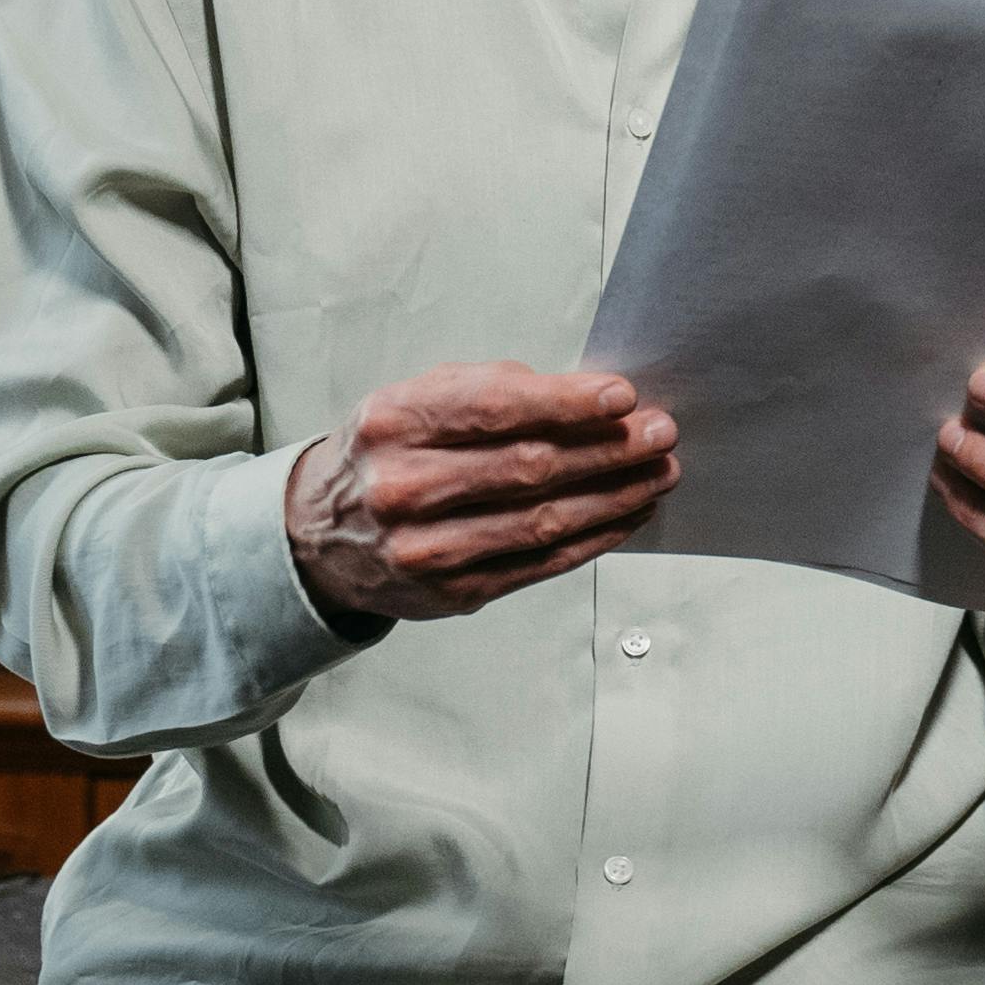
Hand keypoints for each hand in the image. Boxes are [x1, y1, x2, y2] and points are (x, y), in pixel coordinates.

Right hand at [285, 361, 681, 629]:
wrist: (324, 535)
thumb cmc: (386, 454)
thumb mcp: (417, 399)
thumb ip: (492, 391)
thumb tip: (586, 400)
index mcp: (393, 423)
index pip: (492, 409)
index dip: (565, 403)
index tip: (622, 397)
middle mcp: (403, 488)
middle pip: (527, 467)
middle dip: (607, 449)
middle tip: (660, 433)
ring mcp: (426, 548)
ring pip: (542, 521)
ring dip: (614, 496)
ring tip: (658, 474)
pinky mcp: (452, 592)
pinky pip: (540, 564)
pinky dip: (594, 538)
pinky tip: (627, 514)